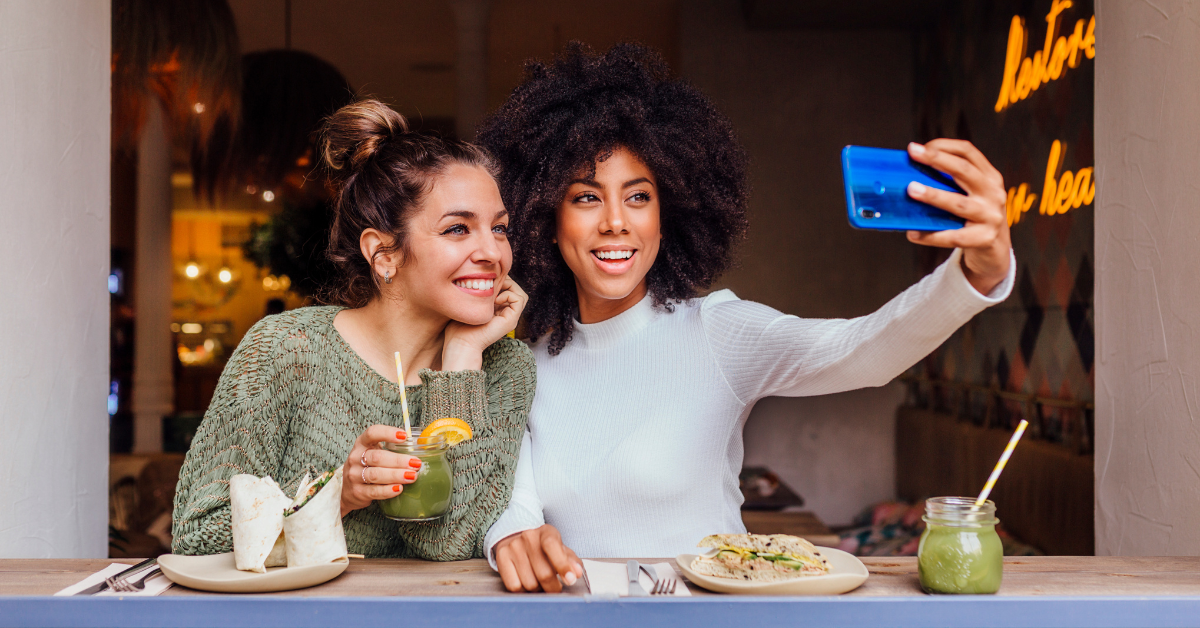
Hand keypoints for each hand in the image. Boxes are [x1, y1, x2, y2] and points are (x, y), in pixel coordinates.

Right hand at [340, 425, 423, 517]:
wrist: (347, 489)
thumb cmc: (367, 466)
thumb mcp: (374, 452)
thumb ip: (391, 449)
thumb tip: (420, 446)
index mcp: (362, 443)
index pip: (372, 433)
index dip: (388, 433)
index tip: (404, 436)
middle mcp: (356, 458)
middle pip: (377, 457)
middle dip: (399, 460)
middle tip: (416, 463)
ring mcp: (354, 475)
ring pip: (376, 474)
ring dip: (396, 475)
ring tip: (412, 476)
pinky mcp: (357, 492)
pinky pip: (374, 491)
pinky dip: (387, 490)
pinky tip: (399, 489)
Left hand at [442, 276, 528, 371]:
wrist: (461, 342)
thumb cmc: (459, 326)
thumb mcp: (469, 305)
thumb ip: (477, 294)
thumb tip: (479, 277)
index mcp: (497, 312)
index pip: (507, 290)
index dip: (501, 281)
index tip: (486, 279)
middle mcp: (506, 315)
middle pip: (516, 291)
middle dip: (506, 282)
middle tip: (492, 282)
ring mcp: (510, 318)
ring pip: (521, 295)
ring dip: (509, 287)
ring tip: (493, 292)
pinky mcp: (511, 320)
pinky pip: (519, 299)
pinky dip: (508, 294)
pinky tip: (494, 300)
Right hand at [495, 525, 583, 592]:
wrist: (516, 536)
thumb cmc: (543, 547)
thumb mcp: (560, 549)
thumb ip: (571, 561)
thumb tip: (577, 573)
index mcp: (546, 532)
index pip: (553, 547)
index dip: (563, 565)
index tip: (570, 580)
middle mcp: (528, 537)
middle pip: (544, 573)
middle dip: (553, 587)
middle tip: (555, 587)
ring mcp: (513, 547)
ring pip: (530, 583)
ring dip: (538, 589)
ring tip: (538, 581)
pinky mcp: (501, 557)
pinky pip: (514, 586)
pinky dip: (523, 590)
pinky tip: (525, 581)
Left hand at [905, 140, 1011, 295]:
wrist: (995, 249)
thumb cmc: (974, 217)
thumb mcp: (971, 195)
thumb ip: (949, 185)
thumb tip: (909, 177)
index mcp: (989, 177)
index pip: (968, 152)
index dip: (944, 146)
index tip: (920, 147)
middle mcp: (993, 193)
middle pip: (965, 171)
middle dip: (938, 159)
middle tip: (914, 154)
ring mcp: (990, 216)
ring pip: (958, 203)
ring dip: (933, 195)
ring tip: (911, 190)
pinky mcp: (984, 238)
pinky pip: (953, 236)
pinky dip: (931, 235)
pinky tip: (913, 234)